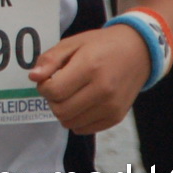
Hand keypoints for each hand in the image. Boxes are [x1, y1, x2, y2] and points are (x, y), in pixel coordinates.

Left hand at [28, 25, 149, 133]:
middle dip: (51, 100)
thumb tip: (34, 77)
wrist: (138, 52)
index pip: (54, 91)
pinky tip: (81, 103)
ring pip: (70, 122)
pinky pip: (84, 129)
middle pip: (60, 110)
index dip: (43, 86)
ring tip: (70, 94)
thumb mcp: (73, 43)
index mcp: (90, 67)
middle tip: (57, 86)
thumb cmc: (101, 45)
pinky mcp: (116, 117)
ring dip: (63, 110)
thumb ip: (50, 59)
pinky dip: (76, 119)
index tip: (47, 79)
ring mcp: (111, 106)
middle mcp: (103, 90)